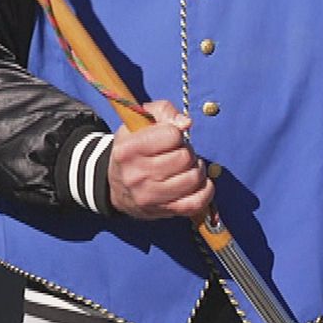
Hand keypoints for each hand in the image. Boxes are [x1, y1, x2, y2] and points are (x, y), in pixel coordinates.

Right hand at [107, 100, 212, 219]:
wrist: (117, 186)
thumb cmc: (133, 149)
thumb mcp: (140, 122)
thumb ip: (164, 111)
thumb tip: (186, 123)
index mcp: (128, 149)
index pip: (172, 135)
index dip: (176, 133)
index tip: (169, 138)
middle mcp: (136, 175)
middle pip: (185, 157)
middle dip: (187, 152)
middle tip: (178, 154)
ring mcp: (150, 196)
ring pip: (193, 178)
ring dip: (196, 170)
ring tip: (186, 168)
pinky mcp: (164, 211)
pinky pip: (197, 202)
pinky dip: (205, 190)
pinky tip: (198, 183)